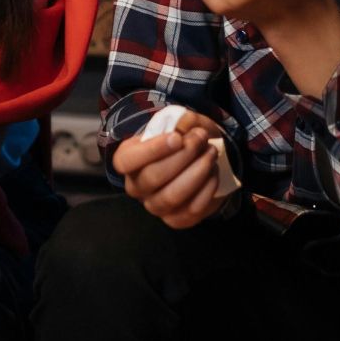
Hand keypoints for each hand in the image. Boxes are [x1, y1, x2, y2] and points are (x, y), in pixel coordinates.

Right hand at [111, 110, 227, 229]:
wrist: (197, 160)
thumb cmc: (182, 139)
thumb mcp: (180, 122)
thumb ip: (181, 121)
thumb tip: (186, 126)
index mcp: (128, 160)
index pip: (125, 161)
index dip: (151, 150)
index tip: (177, 138)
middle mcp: (137, 186)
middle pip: (153, 177)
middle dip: (182, 156)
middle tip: (201, 138)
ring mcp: (155, 206)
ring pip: (171, 196)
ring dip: (197, 172)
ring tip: (211, 153)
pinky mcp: (176, 219)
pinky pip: (191, 209)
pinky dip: (207, 189)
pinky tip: (213, 171)